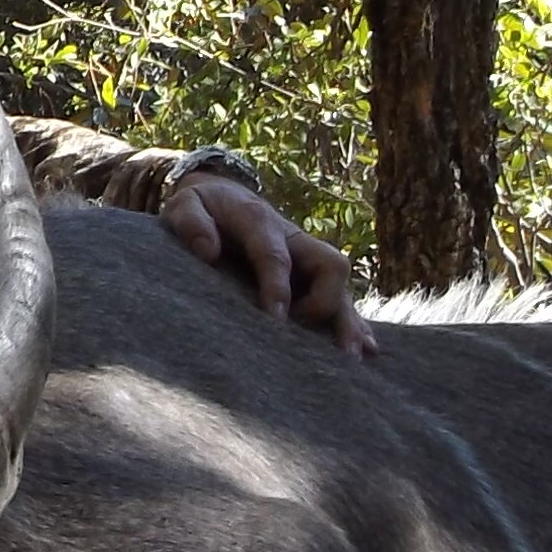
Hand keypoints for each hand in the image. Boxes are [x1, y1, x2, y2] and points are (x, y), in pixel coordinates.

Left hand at [159, 175, 377, 356]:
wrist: (223, 194)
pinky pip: (339, 297)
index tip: (275, 317)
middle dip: (328, 302)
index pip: (275, 256)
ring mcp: (307, 258)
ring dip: (348, 319)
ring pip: (341, 286)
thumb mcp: (186, 203)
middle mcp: (294, 239)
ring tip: (353, 357)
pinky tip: (366, 349)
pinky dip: (353, 321)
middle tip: (318, 341)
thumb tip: (207, 251)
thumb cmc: (203, 206)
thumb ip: (192, 221)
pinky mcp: (311, 274)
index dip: (277, 285)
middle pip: (330, 265)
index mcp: (261, 221)